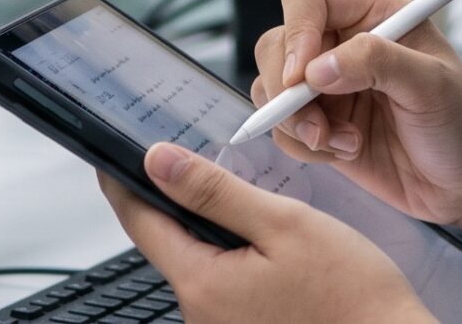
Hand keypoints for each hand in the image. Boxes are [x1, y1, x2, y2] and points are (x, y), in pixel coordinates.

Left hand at [98, 143, 433, 323]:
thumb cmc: (352, 294)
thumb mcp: (283, 224)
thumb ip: (215, 192)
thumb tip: (159, 161)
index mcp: (202, 284)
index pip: (139, 222)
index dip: (122, 182)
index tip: (110, 154)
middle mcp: (202, 315)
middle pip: (169, 243)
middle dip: (179, 202)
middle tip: (194, 160)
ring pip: (199, 262)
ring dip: (213, 230)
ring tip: (251, 204)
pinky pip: (224, 285)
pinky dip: (235, 257)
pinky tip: (270, 246)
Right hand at [253, 0, 461, 260]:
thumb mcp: (431, 86)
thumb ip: (376, 63)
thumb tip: (316, 68)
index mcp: (375, 15)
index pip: (309, 0)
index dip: (296, 32)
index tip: (302, 76)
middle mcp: (346, 45)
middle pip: (278, 45)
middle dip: (286, 88)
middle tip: (316, 124)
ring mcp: (331, 88)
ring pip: (272, 89)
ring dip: (297, 123)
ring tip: (344, 143)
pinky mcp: (325, 127)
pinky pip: (285, 130)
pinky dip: (306, 146)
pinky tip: (347, 153)